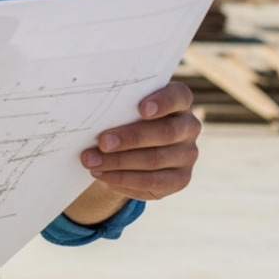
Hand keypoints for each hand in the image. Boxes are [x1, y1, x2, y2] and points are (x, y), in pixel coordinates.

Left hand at [71, 81, 199, 217]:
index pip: (179, 96)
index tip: (142, 108)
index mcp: (178, 103)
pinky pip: (152, 182)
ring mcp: (187, 155)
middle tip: (102, 142)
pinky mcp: (180, 179)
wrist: (131, 150)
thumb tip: (89, 111)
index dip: (163, 102)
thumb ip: (119, 107)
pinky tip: (103, 175)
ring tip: (91, 161)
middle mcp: (189, 127)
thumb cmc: (124, 119)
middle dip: (130, 138)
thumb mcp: (123, 108)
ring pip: (155, 160)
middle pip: (166, 132)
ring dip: (119, 162)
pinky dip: (123, 180)